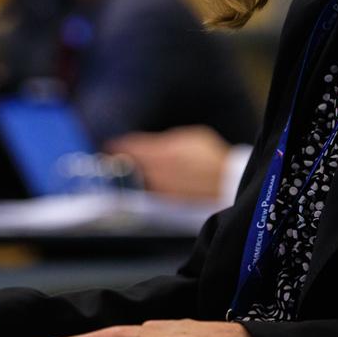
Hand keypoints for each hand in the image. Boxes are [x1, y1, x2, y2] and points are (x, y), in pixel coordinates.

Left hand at [106, 126, 228, 200]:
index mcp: (165, 151)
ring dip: (130, 173)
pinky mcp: (168, 199)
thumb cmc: (211, 155)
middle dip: (122, 159)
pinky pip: (150, 189)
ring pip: (138, 178)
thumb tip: (153, 144)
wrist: (226, 181)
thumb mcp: (191, 137)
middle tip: (112, 155)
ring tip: (125, 167)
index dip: (120, 145)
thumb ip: (167, 141)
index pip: (135, 147)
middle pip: (132, 164)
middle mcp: (160, 170)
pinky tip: (145, 179)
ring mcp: (163, 187)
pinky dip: (144, 183)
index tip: (111, 144)